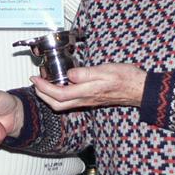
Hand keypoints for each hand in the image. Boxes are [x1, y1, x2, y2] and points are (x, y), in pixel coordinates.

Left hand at [31, 63, 146, 110]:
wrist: (138, 88)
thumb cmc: (124, 78)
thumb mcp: (105, 70)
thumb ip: (86, 73)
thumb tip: (69, 75)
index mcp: (86, 92)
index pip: (59, 94)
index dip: (44, 88)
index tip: (36, 79)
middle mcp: (85, 99)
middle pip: (57, 104)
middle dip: (42, 95)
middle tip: (35, 83)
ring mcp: (87, 101)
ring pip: (63, 105)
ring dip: (49, 96)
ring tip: (43, 85)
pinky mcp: (91, 99)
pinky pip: (70, 101)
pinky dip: (60, 95)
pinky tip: (60, 86)